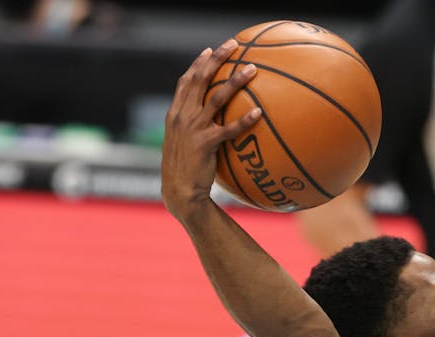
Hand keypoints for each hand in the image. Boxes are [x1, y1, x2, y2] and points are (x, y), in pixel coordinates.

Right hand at [161, 40, 262, 222]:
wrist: (178, 193)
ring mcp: (192, 129)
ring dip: (234, 81)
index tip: (210, 50)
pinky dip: (244, 121)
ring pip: (216, 98)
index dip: (197, 64)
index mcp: (175, 114)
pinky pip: (228, 129)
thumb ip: (193, 128)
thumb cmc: (184, 170)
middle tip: (232, 45)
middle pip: (200, 80)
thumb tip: (213, 122)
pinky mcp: (204, 144)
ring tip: (251, 69)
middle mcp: (182, 117)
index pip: (185, 82)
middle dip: (216, 60)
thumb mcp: (183, 144)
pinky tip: (259, 113)